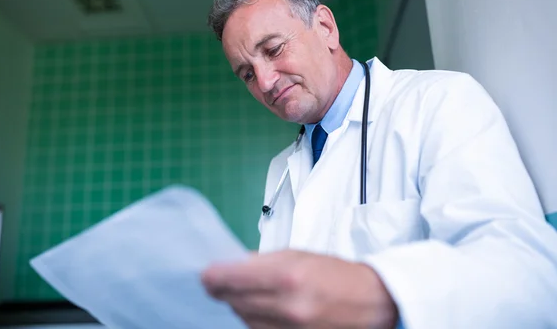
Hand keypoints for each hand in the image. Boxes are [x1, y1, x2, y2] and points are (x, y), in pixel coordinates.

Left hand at [201, 250, 397, 328]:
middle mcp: (286, 307)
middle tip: (223, 281)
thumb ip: (262, 261)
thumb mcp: (298, 255)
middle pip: (234, 302)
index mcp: (286, 276)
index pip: (230, 279)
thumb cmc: (336, 274)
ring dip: (241, 306)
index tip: (206, 275)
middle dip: (226, 290)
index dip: (213, 277)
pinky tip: (263, 310)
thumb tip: (230, 266)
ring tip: (254, 294)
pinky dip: (255, 321)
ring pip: (243, 320)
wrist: (371, 302)